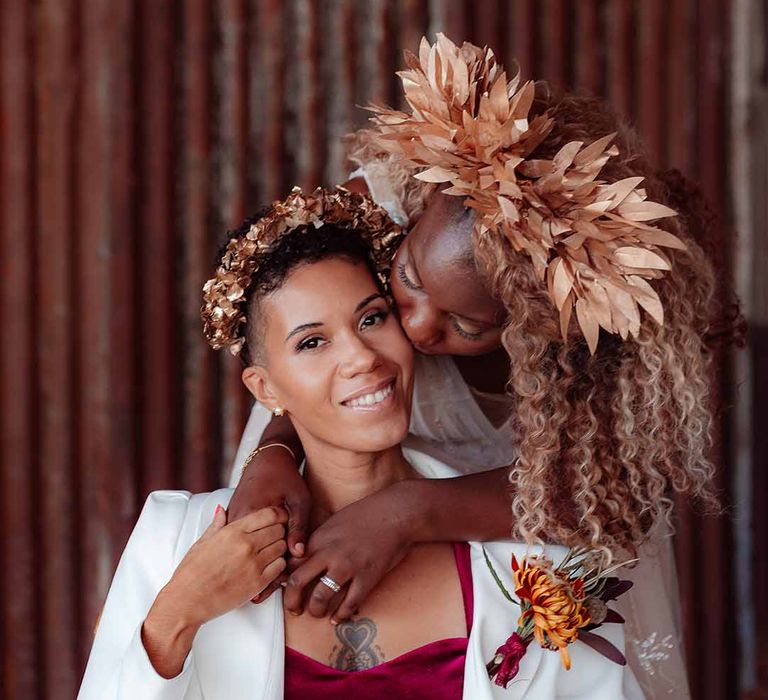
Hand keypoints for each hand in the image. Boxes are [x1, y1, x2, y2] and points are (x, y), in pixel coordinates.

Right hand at [142, 505, 287, 677]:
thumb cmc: (191, 573)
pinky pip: (281, 567)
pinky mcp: (258, 583)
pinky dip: (278, 565)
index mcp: (233, 532)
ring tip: (268, 553)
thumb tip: (222, 509)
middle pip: (280, 529)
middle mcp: (246, 545)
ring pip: (282, 547)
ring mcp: (253, 564)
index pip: (270, 514)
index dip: (277, 515)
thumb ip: (217, 524)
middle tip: (271, 538)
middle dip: (278, 532)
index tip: (277, 520)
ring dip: (279, 548)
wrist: (186, 602)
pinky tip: (267, 567)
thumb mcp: (202, 543)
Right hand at [228, 446, 310, 559]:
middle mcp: (236, 519)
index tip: (289, 518)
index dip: (287, 536)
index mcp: (251, 513)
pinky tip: (263, 528)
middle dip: (276, 541)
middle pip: (261, 548)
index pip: (273, 544)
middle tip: (282, 519)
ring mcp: (230, 521)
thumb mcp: (300, 499)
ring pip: (251, 546)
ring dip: (265, 542)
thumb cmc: (285, 476)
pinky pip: (243, 541)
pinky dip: (255, 540)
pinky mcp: (229, 522)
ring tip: (273, 520)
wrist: (266, 460)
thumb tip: (298, 553)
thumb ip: (299, 526)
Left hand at [283, 483, 413, 623]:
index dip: (284, 578)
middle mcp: (329, 554)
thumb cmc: (367, 514)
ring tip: (317, 613)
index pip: (291, 563)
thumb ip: (318, 540)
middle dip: (291, 600)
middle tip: (294, 609)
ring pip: (320, 598)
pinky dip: (341, 615)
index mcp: (319, 539)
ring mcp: (348, 567)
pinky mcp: (367, 577)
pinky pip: (349, 604)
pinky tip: (338, 619)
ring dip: (316, 611)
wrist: (396, 513)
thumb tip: (303, 557)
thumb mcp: (335, 522)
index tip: (285, 588)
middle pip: (297, 582)